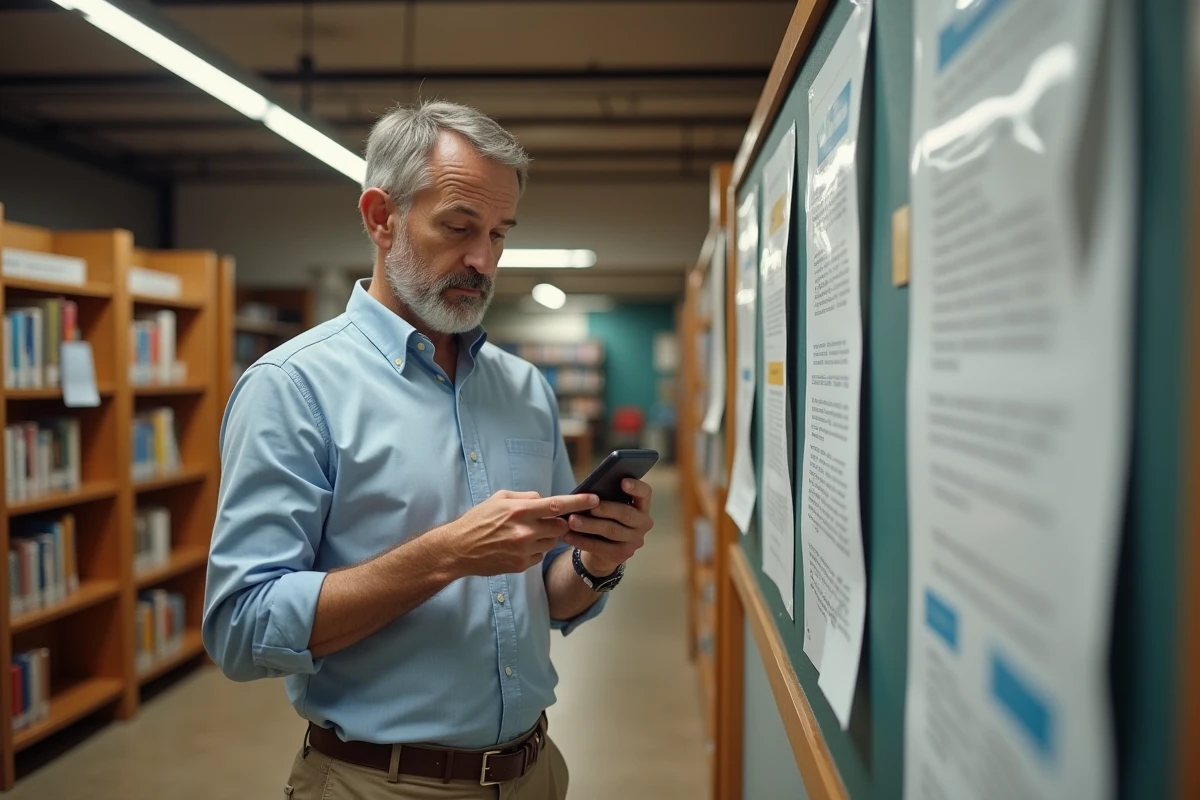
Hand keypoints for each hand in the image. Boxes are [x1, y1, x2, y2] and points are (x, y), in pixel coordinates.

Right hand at [442, 490, 599, 576]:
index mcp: (519, 511)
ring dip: (547, 535)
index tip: (595, 499)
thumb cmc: (478, 520)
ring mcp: (524, 550)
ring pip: (552, 541)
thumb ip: (526, 497)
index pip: (557, 505)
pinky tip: (519, 545)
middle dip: (558, 521)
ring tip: (527, 532)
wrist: (459, 550)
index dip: (579, 502)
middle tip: (546, 519)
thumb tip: (546, 498)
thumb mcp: (499, 499)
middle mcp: (524, 531)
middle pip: (560, 525)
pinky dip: (536, 549)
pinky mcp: (522, 565)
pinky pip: (541, 555)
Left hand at [564, 478, 653, 574]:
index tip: (622, 481)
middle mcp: (643, 523)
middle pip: (626, 513)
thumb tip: (587, 492)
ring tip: (572, 521)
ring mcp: (634, 541)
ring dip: (589, 525)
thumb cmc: (606, 517)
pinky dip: (582, 541)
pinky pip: (600, 547)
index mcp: (642, 506)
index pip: (645, 493)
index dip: (635, 487)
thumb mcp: (609, 505)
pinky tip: (568, 536)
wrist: (605, 548)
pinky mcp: (621, 555)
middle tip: (589, 507)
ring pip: (611, 530)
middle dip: (606, 509)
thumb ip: (605, 497)